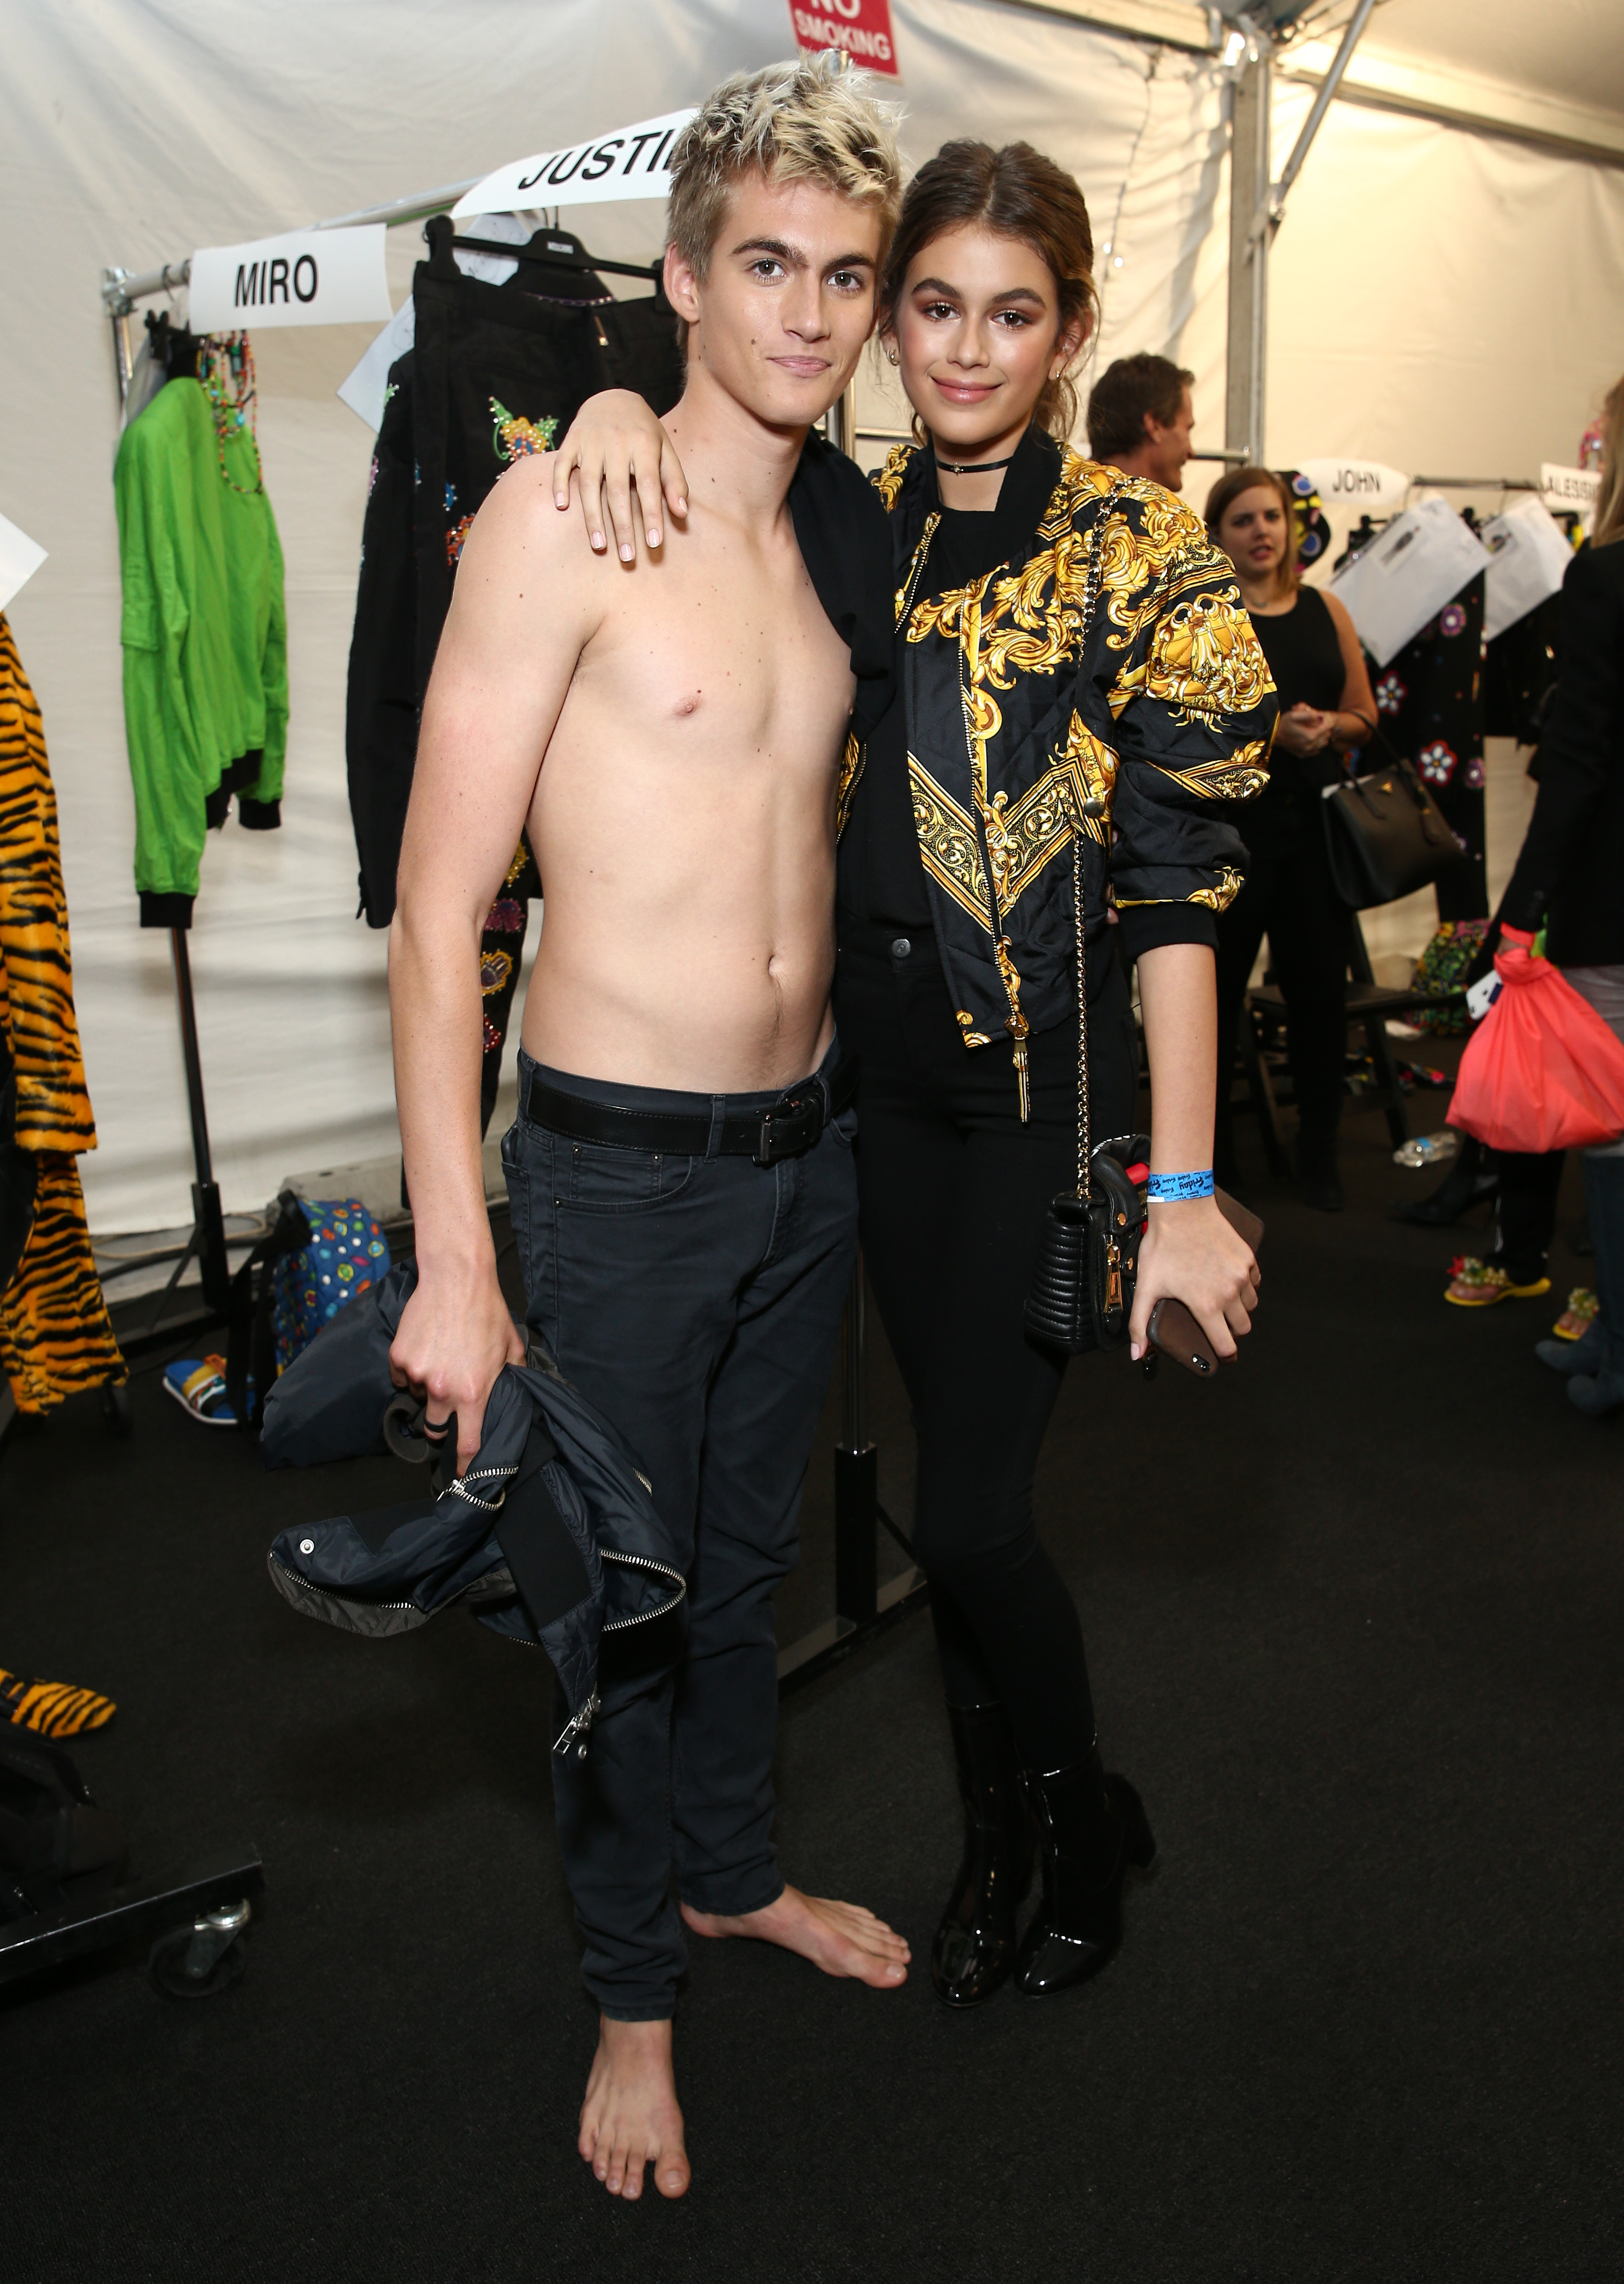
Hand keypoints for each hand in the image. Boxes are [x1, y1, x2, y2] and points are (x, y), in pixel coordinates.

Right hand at [388, 1261, 524, 1475]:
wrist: (456, 1278)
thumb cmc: (488, 1311)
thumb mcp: (512, 1347)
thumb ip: (513, 1377)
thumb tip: (514, 1396)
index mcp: (474, 1392)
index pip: (468, 1443)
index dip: (466, 1466)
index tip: (464, 1478)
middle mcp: (442, 1389)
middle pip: (434, 1428)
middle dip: (440, 1422)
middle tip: (448, 1402)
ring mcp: (417, 1374)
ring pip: (417, 1398)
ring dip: (427, 1388)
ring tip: (442, 1358)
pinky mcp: (399, 1357)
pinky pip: (401, 1376)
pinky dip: (411, 1368)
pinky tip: (426, 1346)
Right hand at [550, 390, 688, 561]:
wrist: (613, 396)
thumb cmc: (644, 432)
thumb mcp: (664, 449)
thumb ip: (674, 480)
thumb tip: (682, 513)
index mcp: (644, 444)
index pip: (649, 485)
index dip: (652, 515)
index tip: (655, 544)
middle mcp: (617, 441)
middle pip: (618, 490)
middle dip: (623, 526)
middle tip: (627, 557)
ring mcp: (591, 440)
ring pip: (589, 483)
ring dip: (592, 516)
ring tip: (599, 546)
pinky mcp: (571, 439)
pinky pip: (562, 463)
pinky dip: (559, 484)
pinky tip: (561, 507)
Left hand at [1129, 1195, 1258, 1363]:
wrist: (1182, 1209)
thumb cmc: (1162, 1246)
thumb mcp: (1146, 1286)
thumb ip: (1139, 1324)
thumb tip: (1136, 1354)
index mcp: (1206, 1305)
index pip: (1227, 1345)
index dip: (1224, 1354)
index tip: (1222, 1355)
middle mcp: (1229, 1293)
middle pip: (1243, 1328)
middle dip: (1232, 1331)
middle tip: (1218, 1325)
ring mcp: (1242, 1275)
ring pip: (1250, 1305)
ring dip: (1239, 1309)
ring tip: (1221, 1302)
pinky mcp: (1248, 1259)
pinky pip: (1255, 1282)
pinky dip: (1246, 1287)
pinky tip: (1229, 1282)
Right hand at [1275, 704, 1330, 756]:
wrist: (1272, 736)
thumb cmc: (1283, 724)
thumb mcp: (1294, 714)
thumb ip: (1309, 714)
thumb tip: (1320, 716)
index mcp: (1310, 735)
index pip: (1326, 728)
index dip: (1326, 721)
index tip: (1322, 717)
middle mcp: (1310, 745)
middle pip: (1326, 736)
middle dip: (1324, 729)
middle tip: (1318, 722)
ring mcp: (1306, 751)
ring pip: (1322, 744)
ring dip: (1321, 737)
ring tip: (1315, 730)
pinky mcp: (1302, 754)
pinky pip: (1315, 751)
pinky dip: (1316, 745)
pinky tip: (1311, 740)